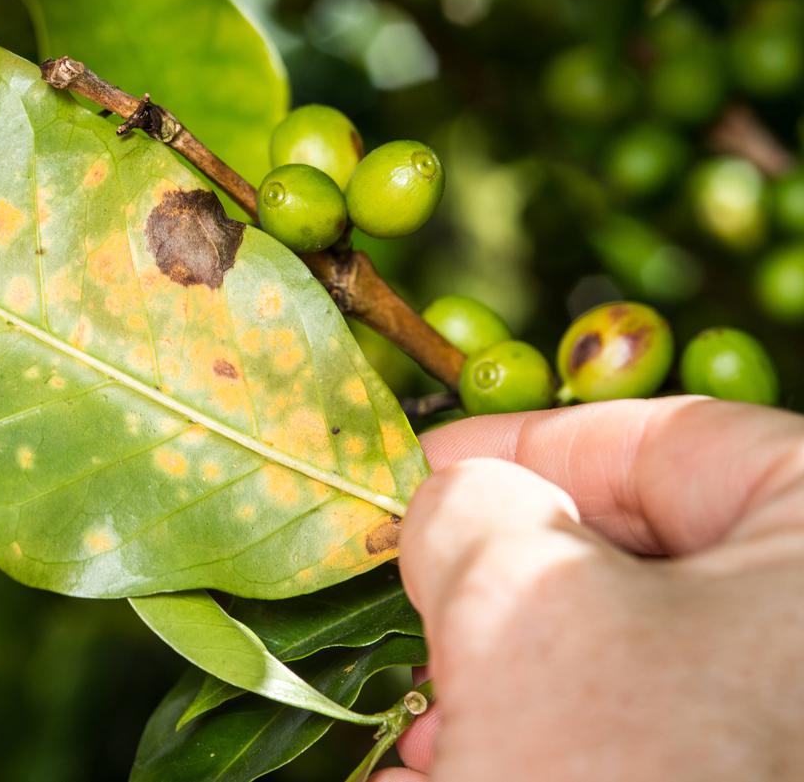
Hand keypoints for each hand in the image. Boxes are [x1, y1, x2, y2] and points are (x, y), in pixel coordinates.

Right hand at [373, 397, 803, 781]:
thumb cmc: (625, 772)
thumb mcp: (512, 600)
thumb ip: (470, 503)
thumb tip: (459, 499)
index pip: (673, 439)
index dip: (524, 442)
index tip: (422, 466)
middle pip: (647, 555)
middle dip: (506, 581)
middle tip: (420, 595)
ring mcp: (788, 724)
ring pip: (638, 658)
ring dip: (511, 675)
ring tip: (430, 718)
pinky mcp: (755, 776)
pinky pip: (652, 737)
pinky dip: (552, 739)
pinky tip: (459, 767)